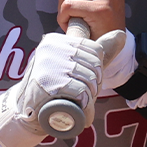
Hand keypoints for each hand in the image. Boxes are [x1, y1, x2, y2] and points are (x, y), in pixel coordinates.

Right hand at [0, 30, 106, 146]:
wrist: (25, 112)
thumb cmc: (53, 88)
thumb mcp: (73, 65)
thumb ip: (97, 51)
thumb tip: (121, 34)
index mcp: (57, 40)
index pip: (95, 49)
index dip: (96, 70)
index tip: (84, 80)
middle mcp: (51, 47)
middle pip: (94, 65)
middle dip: (94, 84)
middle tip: (81, 95)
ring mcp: (49, 64)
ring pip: (90, 78)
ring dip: (89, 96)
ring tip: (76, 102)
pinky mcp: (49, 82)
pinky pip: (81, 91)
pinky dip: (83, 103)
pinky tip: (73, 107)